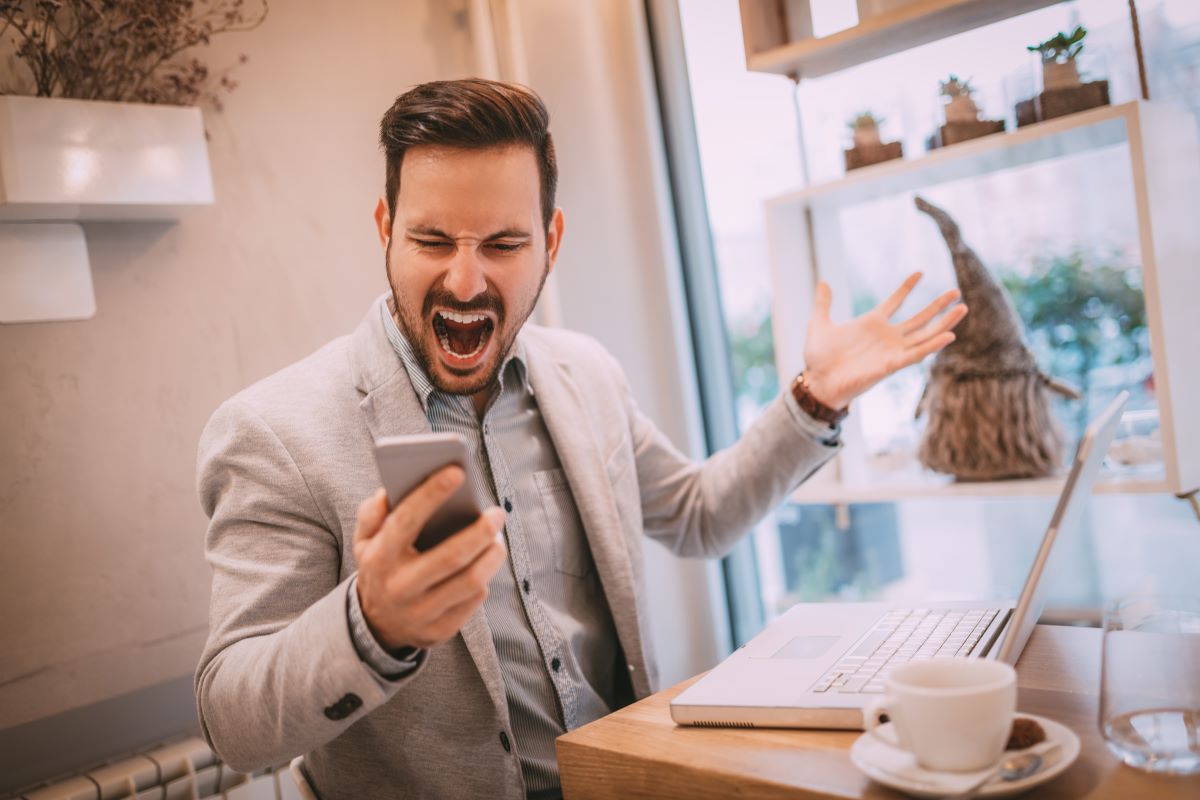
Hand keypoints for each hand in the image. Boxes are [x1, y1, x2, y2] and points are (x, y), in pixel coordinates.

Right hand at [353, 466, 506, 650]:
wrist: (377, 624)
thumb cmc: (381, 567)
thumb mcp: (364, 540)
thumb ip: (372, 513)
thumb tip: (389, 490)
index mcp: (379, 557)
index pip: (406, 520)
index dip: (431, 493)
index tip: (457, 472)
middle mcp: (399, 587)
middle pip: (450, 556)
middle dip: (480, 531)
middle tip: (497, 512)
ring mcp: (421, 612)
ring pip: (470, 581)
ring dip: (492, 555)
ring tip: (498, 536)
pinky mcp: (440, 630)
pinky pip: (473, 600)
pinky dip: (485, 577)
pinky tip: (486, 562)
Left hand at [802, 272, 966, 408]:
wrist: (817, 382)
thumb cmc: (818, 358)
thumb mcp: (820, 324)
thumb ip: (823, 304)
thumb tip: (823, 282)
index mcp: (872, 324)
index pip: (895, 301)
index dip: (907, 288)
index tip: (920, 272)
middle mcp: (886, 337)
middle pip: (919, 318)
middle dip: (938, 306)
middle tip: (956, 292)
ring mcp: (891, 350)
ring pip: (924, 335)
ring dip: (944, 323)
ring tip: (962, 309)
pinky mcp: (891, 365)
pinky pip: (916, 354)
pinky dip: (932, 346)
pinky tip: (949, 336)